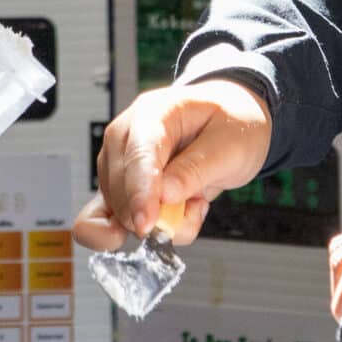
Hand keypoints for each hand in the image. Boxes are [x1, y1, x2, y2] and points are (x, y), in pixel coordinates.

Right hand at [73, 78, 271, 250]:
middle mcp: (129, 133)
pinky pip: (111, 215)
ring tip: (193, 200)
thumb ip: (196, 170)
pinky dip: (132, 229)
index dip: (141, 191)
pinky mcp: (121, 183)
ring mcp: (120, 158)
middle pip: (120, 183)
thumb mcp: (229, 145)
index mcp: (156, 111)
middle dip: (155, 212)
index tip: (147, 223)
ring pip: (119, 205)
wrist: (231, 124)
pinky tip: (152, 229)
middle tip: (196, 207)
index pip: (139, 152)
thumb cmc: (230, 124)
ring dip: (159, 220)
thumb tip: (164, 196)